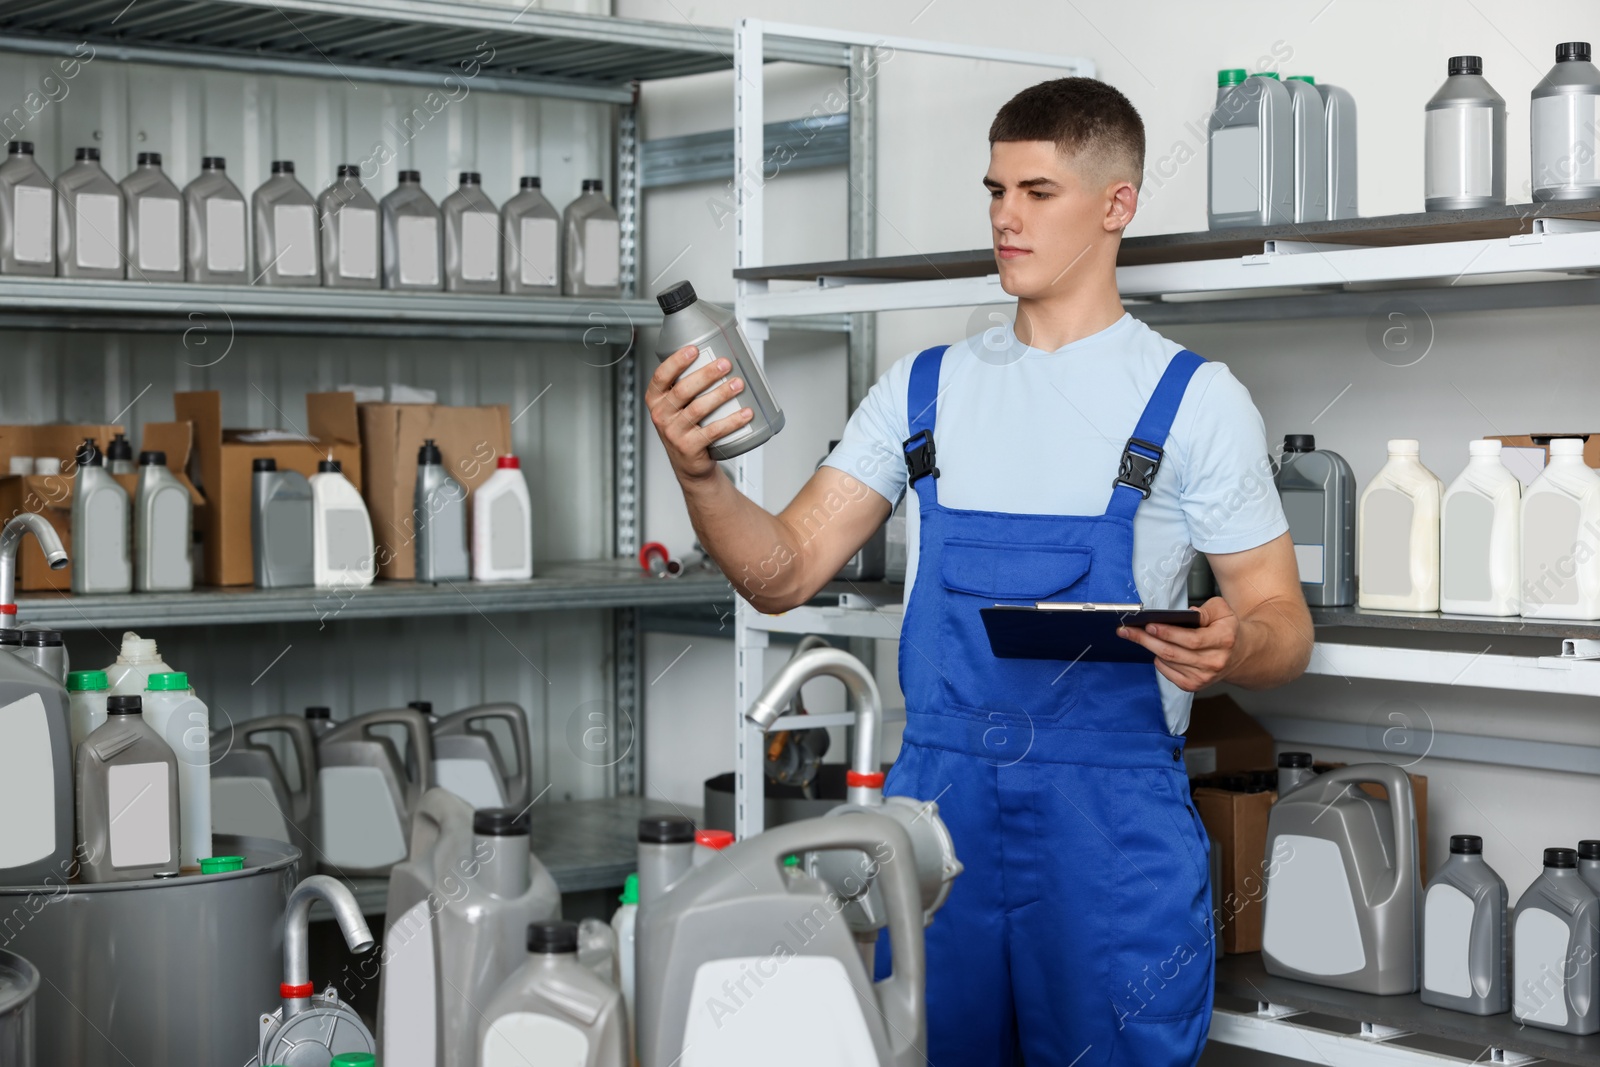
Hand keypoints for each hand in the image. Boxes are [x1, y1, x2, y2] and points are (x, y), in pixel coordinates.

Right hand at [646, 344, 752, 481]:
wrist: (689, 464)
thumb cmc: (685, 428)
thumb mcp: (677, 406)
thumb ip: (687, 386)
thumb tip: (717, 359)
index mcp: (656, 399)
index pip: (661, 376)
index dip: (677, 361)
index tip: (694, 349)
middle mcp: (661, 415)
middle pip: (683, 390)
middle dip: (707, 374)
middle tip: (726, 364)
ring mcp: (673, 433)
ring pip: (698, 409)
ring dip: (721, 394)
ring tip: (738, 385)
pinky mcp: (689, 447)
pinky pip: (713, 431)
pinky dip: (732, 421)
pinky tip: (745, 413)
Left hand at [1118, 597, 1237, 691]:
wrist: (1240, 654)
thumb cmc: (1226, 629)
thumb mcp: (1222, 611)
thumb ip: (1204, 610)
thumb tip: (1182, 616)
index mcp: (1224, 640)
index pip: (1192, 640)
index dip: (1168, 633)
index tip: (1149, 625)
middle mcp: (1215, 661)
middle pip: (1174, 653)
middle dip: (1147, 640)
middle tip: (1128, 630)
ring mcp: (1205, 677)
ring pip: (1169, 662)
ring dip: (1150, 648)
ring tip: (1135, 636)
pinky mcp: (1195, 685)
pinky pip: (1169, 673)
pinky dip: (1159, 661)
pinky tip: (1155, 651)